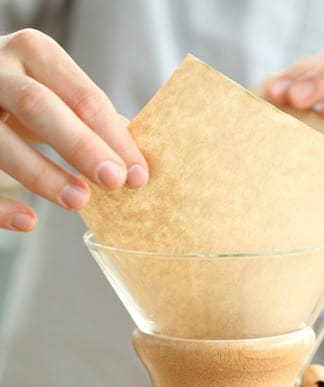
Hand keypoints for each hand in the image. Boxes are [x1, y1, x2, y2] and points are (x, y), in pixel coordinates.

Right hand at [0, 29, 148, 231]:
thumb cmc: (23, 91)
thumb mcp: (55, 91)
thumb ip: (90, 116)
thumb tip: (135, 155)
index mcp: (36, 55)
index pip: (86, 99)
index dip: (116, 139)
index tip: (139, 176)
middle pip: (41, 107)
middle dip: (82, 146)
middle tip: (114, 181)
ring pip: (1, 139)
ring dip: (42, 174)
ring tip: (79, 201)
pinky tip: (28, 222)